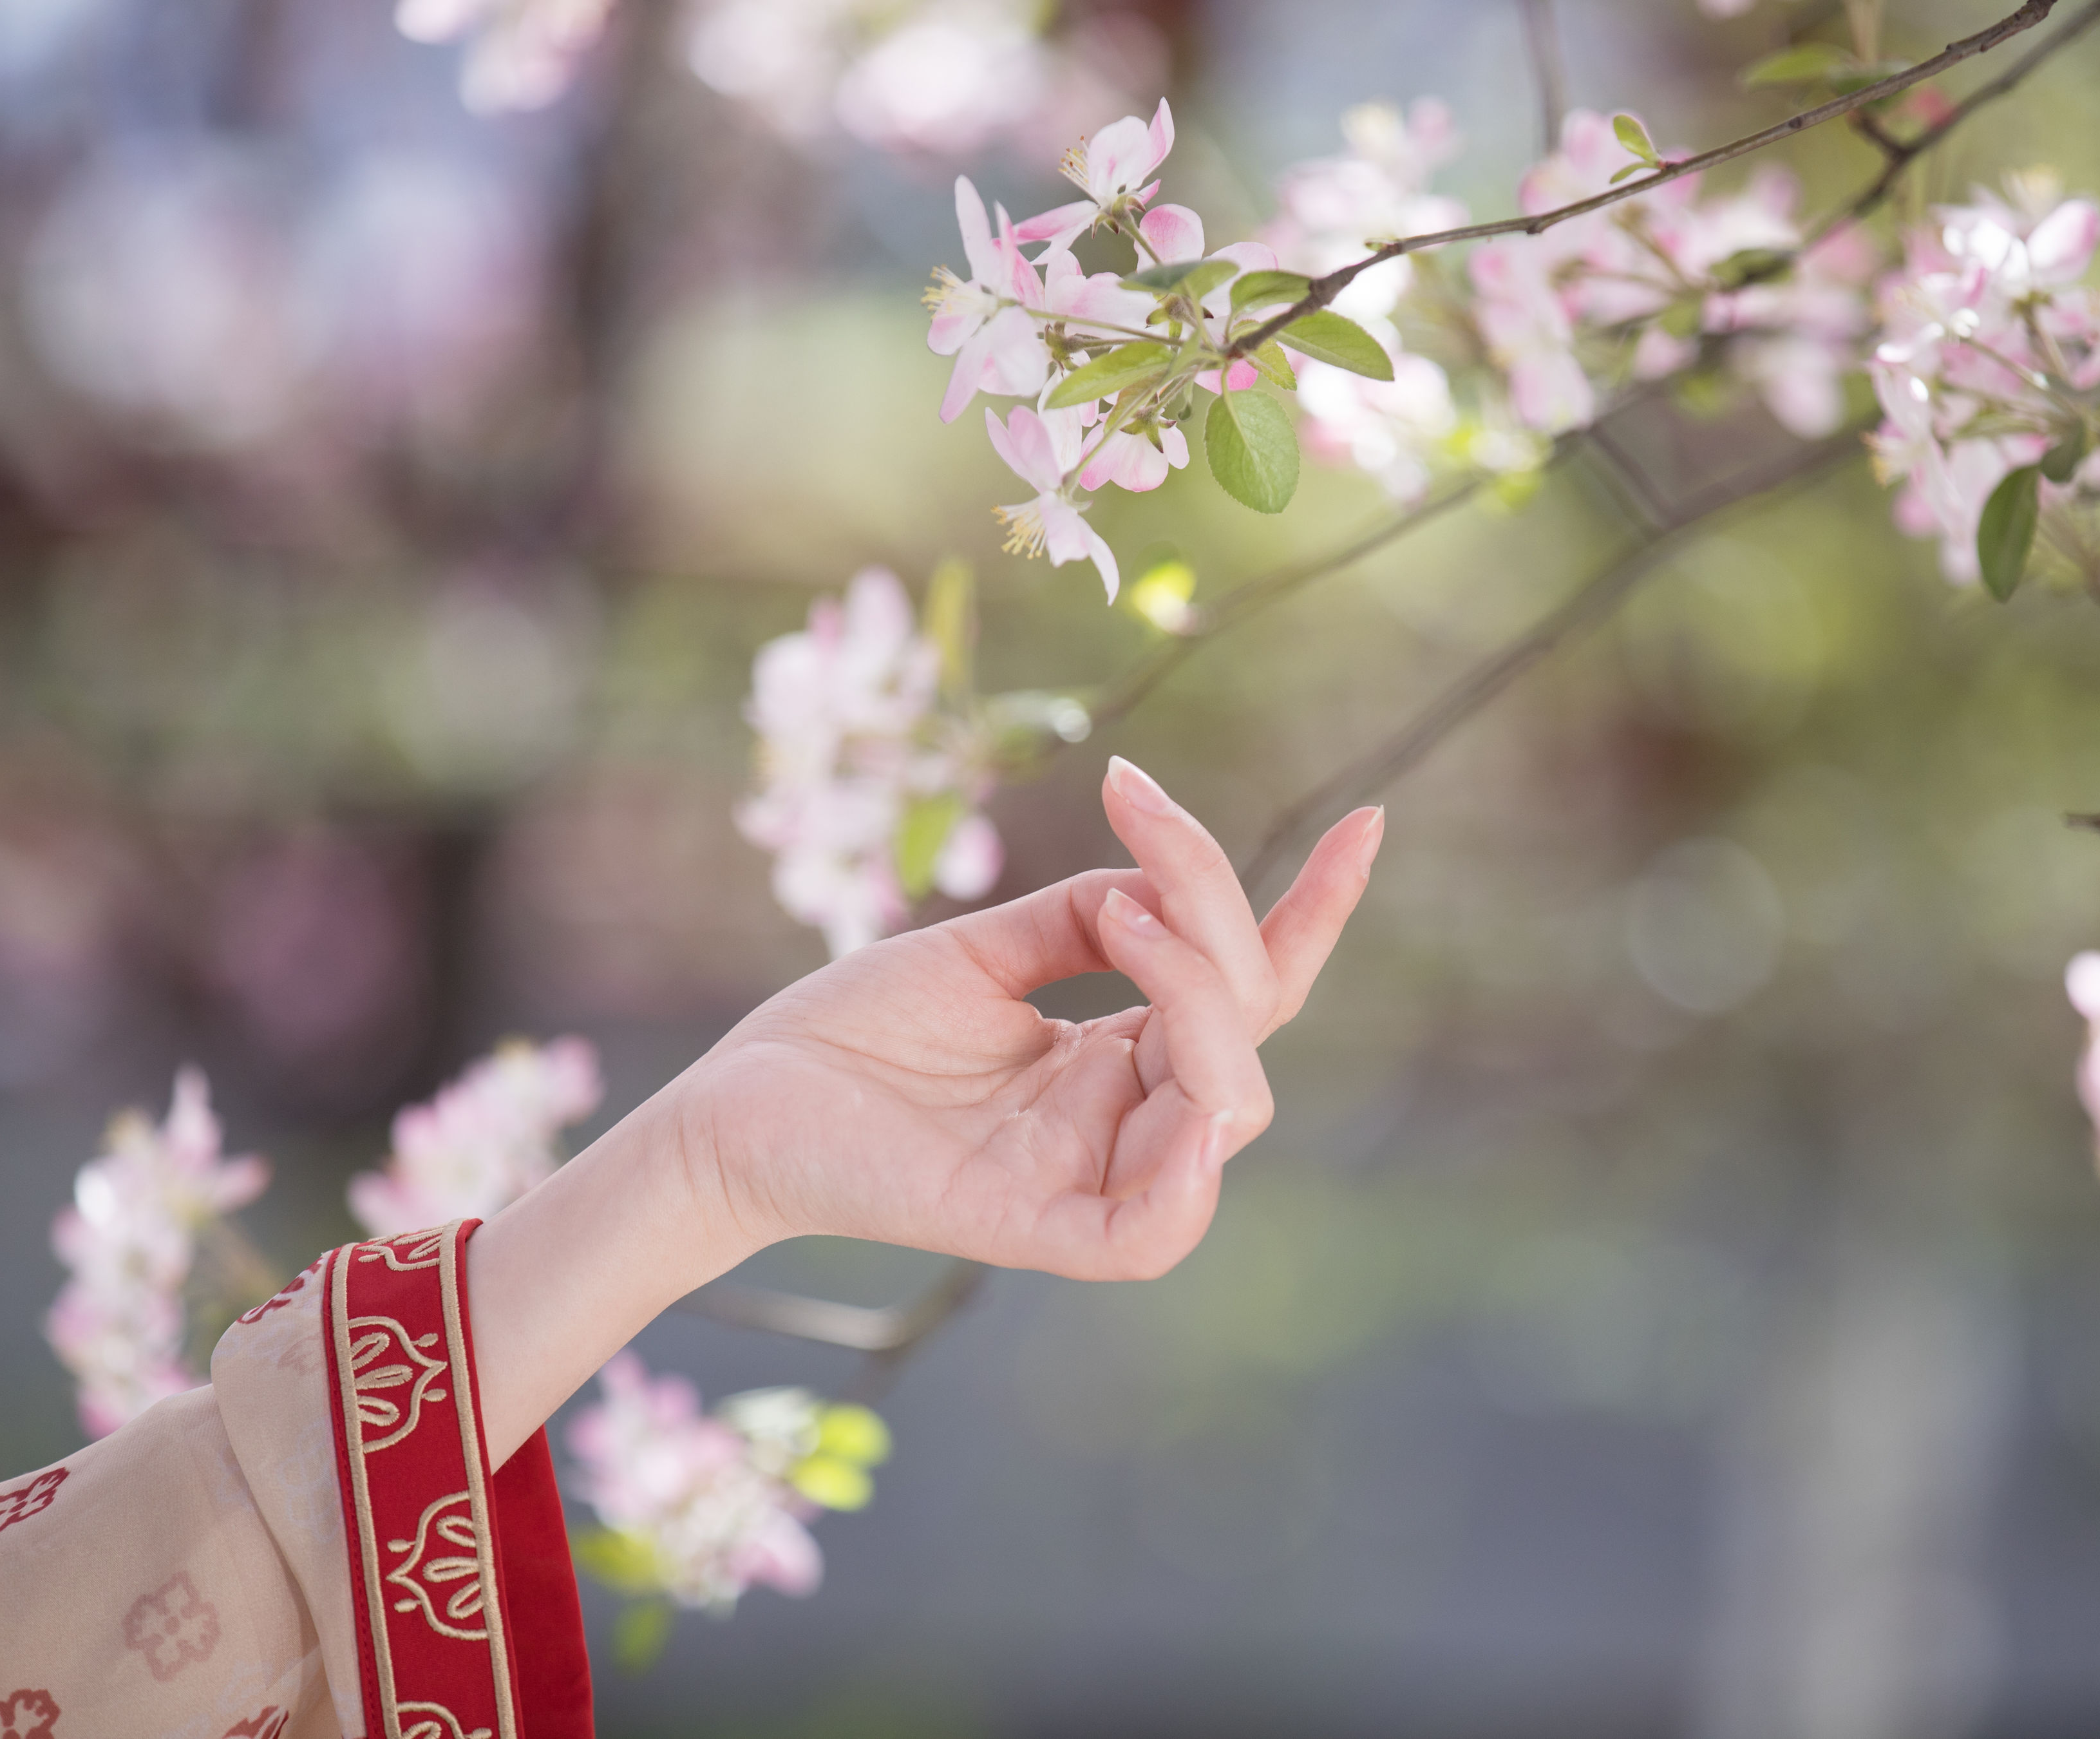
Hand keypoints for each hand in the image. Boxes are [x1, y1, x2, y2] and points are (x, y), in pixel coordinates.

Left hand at [691, 758, 1381, 1279]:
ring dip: (1199, 996)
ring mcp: (1084, 1178)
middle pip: (1245, 1029)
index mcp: (1115, 1061)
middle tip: (1138, 814)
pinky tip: (1172, 1081)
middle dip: (1217, 912)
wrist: (730, 1102)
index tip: (1369, 819)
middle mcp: (1119, 1120)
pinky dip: (1187, 1174)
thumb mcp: (978, 952)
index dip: (1311, 915)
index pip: (1246, 992)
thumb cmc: (846, 1035)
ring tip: (1127, 913)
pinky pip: (1154, 1233)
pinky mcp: (1033, 1231)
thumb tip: (1159, 884)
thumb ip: (1082, 920)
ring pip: (1224, 1107)